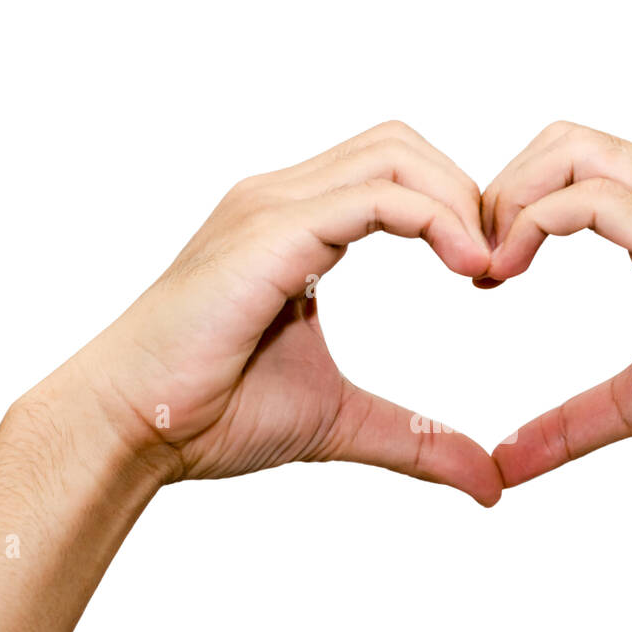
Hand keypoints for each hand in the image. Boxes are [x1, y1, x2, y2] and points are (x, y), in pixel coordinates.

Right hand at [57, 121, 501, 504]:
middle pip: (402, 146)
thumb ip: (417, 442)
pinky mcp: (270, 233)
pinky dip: (435, 220)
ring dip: (460, 202)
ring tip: (488, 269)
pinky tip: (467, 269)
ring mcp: (272, 208)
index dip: (456, 211)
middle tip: (501, 267)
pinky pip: (375, 197)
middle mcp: (282, 200)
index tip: (490, 277)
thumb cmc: (211, 414)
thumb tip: (489, 485)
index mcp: (294, 227)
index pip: (394, 174)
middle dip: (467, 194)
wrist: (130, 428)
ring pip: (395, 156)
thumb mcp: (342, 422)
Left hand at [482, 122, 631, 485]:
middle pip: (563, 139)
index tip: (486, 269)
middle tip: (474, 262)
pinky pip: (588, 200)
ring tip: (487, 270)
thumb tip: (508, 461)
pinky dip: (530, 224)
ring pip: (570, 152)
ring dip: (508, 202)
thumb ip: (570, 420)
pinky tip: (508, 272)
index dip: (515, 201)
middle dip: (501, 191)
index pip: (576, 160)